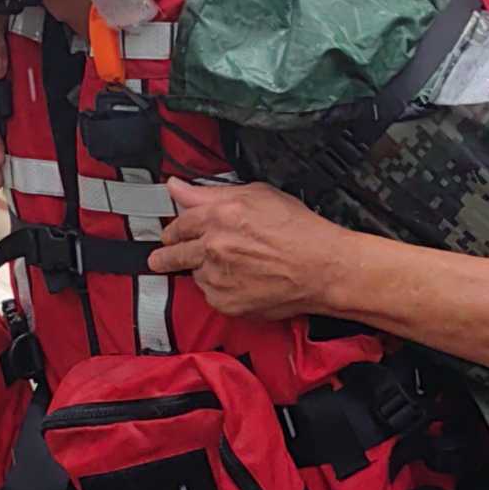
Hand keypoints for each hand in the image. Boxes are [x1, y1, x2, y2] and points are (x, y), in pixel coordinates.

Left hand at [148, 181, 351, 320]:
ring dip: (202, 271)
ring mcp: (217, 277)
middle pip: (172, 253)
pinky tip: (241, 281)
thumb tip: (177, 187)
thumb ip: (210, 192)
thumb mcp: (259, 195)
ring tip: (229, 268)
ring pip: (194, 274)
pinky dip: (219, 289)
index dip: (175, 228)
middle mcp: (213, 247)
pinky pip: (210, 295)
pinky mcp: (226, 302)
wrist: (323, 269)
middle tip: (164, 258)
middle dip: (167, 255)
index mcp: (219, 216)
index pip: (179, 222)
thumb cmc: (300, 232)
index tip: (172, 233)